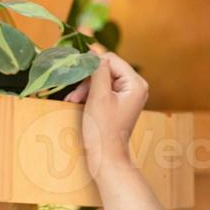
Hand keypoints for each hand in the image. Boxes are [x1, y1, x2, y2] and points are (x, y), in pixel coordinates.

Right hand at [65, 51, 147, 172]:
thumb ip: (97, 71)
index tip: (74, 69)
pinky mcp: (119, 102)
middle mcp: (136, 86)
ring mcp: (128, 95)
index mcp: (136, 83)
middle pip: (107, 68)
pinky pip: (103, 89)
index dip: (91, 63)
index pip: (111, 59)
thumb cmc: (103, 129)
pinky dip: (89, 94)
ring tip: (72, 99)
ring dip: (85, 87)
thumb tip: (94, 52)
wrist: (106, 158)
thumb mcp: (98, 96)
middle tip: (73, 94)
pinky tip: (77, 101)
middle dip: (87, 79)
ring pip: (102, 79)